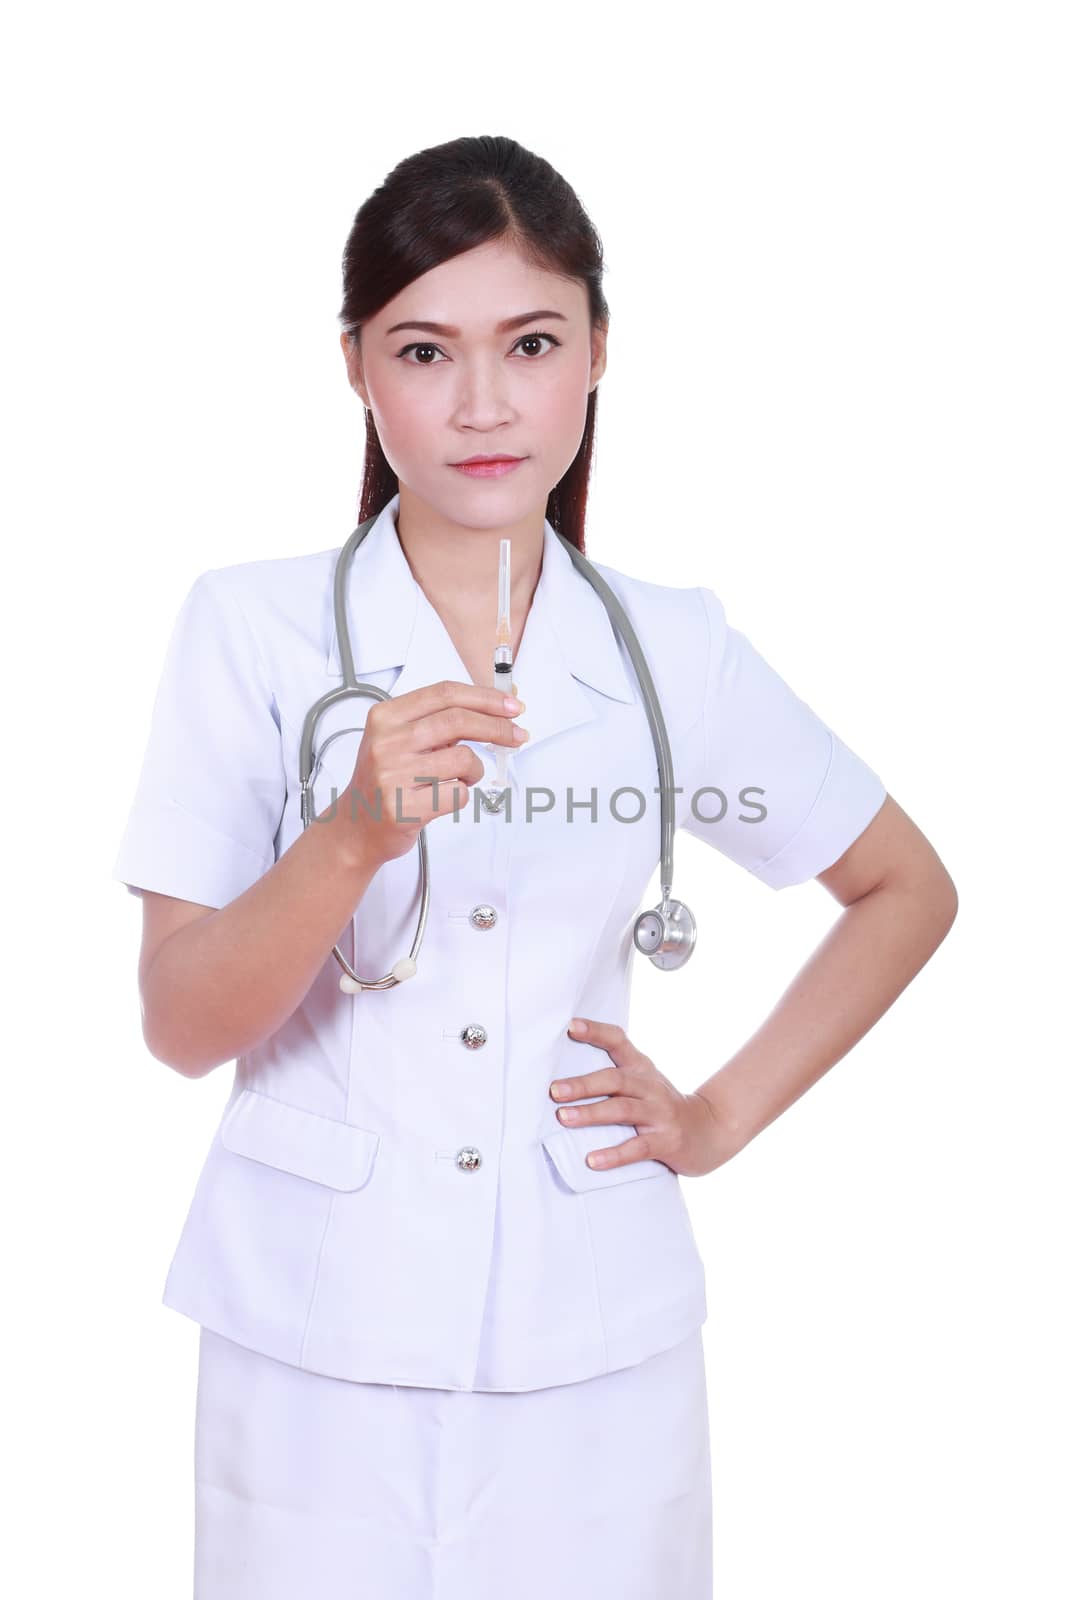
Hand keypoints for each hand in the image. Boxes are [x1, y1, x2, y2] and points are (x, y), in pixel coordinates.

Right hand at [339, 679, 527, 867]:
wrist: (357, 826)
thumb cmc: (386, 780)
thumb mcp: (400, 739)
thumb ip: (440, 721)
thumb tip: (498, 706)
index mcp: (386, 717)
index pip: (445, 694)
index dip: (484, 697)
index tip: (511, 706)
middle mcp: (386, 742)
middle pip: (458, 721)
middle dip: (497, 727)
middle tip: (517, 735)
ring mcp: (393, 776)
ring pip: (463, 759)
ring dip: (474, 770)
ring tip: (460, 778)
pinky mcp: (405, 808)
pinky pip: (458, 794)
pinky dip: (462, 794)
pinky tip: (444, 796)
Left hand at [549, 1018, 734, 1177]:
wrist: (711, 1130)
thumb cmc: (663, 1106)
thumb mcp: (645, 1082)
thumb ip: (614, 1075)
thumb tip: (565, 1077)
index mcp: (642, 1069)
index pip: (618, 1041)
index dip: (596, 1032)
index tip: (571, 1026)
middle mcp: (650, 1087)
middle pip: (615, 1079)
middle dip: (583, 1084)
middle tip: (555, 1090)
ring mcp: (660, 1114)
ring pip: (623, 1110)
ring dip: (591, 1114)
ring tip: (564, 1118)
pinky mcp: (666, 1141)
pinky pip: (637, 1147)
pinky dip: (614, 1154)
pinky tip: (592, 1159)